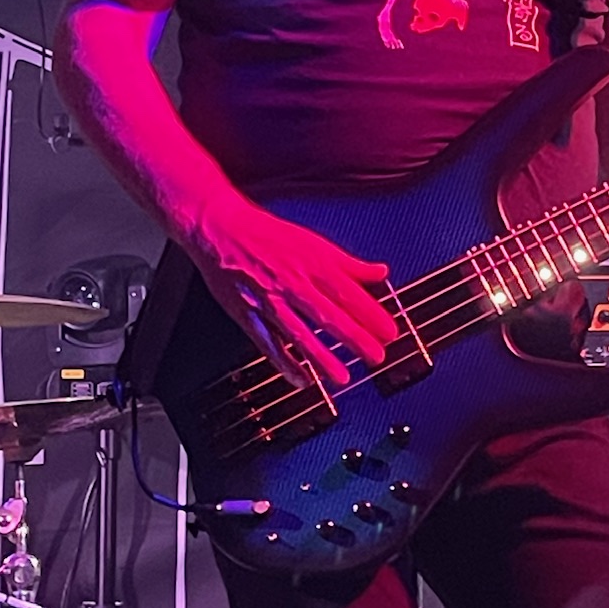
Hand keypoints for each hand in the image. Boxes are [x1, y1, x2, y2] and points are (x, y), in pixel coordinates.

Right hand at [187, 193, 399, 391]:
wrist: (219, 228)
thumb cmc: (267, 236)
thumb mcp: (314, 243)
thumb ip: (349, 264)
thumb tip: (380, 273)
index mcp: (311, 263)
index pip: (348, 292)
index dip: (370, 315)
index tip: (389, 332)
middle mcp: (292, 283)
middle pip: (327, 314)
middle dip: (354, 338)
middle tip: (376, 357)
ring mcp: (269, 300)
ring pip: (298, 332)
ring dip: (321, 357)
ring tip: (342, 377)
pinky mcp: (248, 314)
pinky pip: (268, 343)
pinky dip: (284, 363)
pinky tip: (301, 379)